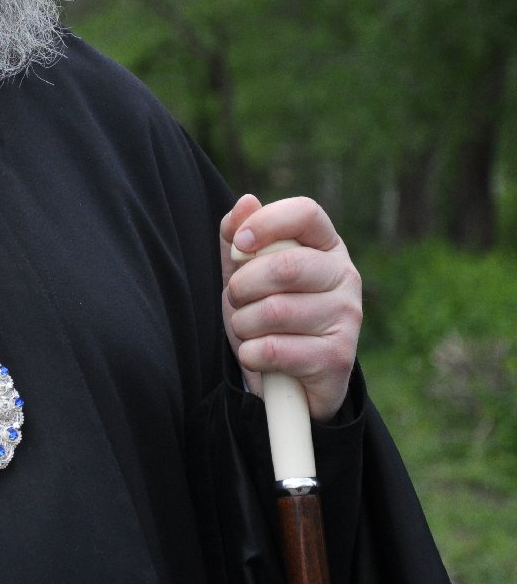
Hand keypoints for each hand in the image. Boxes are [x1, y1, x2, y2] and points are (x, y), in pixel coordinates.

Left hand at [220, 194, 362, 421]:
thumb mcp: (246, 273)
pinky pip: (276, 349)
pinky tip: (259, 355)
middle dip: (242, 285)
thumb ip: (239, 237)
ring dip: (244, 323)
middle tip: (235, 298)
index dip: (267, 223)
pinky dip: (252, 354)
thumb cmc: (267, 314)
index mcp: (326, 245)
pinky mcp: (339, 358)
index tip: (240, 245)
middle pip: (285, 266)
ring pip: (275, 311)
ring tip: (249, 330)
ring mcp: (348, 317)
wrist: (290, 382)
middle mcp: (345, 276)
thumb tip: (246, 201)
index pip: (306, 212)